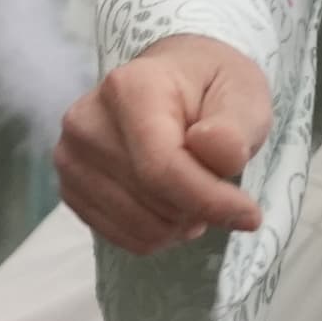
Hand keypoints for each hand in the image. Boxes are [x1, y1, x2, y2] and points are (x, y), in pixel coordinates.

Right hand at [57, 35, 274, 250]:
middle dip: (199, 207)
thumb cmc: (211, 88)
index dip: (209, 201)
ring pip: (138, 227)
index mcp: (129, 87)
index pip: (162, 167)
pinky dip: (155, 233)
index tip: (251, 215)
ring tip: (194, 192)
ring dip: (179, 223)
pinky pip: (119, 238)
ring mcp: (70, 157)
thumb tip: (216, 152)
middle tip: (217, 182)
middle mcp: (87, 122)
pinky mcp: (70, 188)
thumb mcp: (243, 94)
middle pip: (152, 200)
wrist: (174, 82)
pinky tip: (169, 203)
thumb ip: (235, 127)